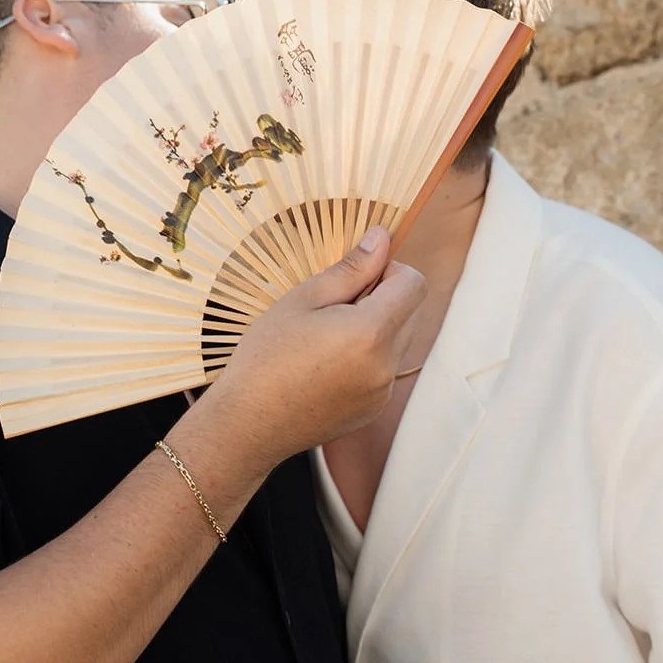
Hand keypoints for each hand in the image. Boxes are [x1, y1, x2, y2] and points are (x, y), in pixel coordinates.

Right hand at [205, 227, 425, 469]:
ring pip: (398, 340)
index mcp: (371, 333)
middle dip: (382, 299)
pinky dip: (367, 358)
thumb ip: (351, 269)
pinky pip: (384, 370)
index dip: (391, 270)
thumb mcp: (303, 300)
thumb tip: (383, 238)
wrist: (247, 424)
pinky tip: (325, 365)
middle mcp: (387, 365)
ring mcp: (383, 392)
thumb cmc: (266, 356)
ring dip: (375, 328)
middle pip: (410, 312)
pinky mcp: (374, 409)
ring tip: (325, 338)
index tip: (357, 276)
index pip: (415, 284)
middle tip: (332, 307)